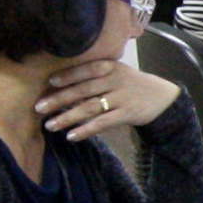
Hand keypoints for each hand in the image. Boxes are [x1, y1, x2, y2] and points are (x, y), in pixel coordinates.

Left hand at [38, 54, 179, 143]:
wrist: (162, 98)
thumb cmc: (130, 84)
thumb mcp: (116, 72)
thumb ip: (94, 74)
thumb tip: (57, 83)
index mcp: (110, 66)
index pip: (86, 69)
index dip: (68, 75)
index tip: (50, 82)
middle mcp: (115, 80)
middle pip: (83, 90)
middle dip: (60, 99)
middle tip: (39, 108)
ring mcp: (121, 98)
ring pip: (90, 108)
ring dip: (68, 117)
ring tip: (50, 125)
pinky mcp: (127, 114)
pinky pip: (103, 123)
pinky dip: (86, 130)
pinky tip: (72, 136)